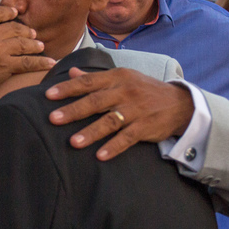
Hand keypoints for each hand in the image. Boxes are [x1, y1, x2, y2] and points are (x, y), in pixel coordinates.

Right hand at [0, 0, 54, 101]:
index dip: (9, 12)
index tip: (15, 14)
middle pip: (15, 28)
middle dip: (25, 30)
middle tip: (31, 33)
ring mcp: (0, 49)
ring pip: (23, 43)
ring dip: (33, 44)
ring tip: (39, 45)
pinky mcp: (5, 66)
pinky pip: (28, 62)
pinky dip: (40, 62)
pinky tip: (49, 62)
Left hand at [45, 67, 194, 159]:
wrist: (180, 103)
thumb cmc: (144, 90)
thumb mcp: (123, 78)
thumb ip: (96, 78)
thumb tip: (71, 72)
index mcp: (118, 77)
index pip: (88, 82)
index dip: (68, 88)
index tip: (48, 95)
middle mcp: (126, 92)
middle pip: (95, 101)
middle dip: (73, 111)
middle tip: (53, 119)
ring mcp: (137, 110)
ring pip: (110, 121)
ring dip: (91, 132)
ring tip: (73, 142)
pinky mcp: (146, 127)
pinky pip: (127, 138)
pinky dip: (114, 147)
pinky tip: (100, 156)